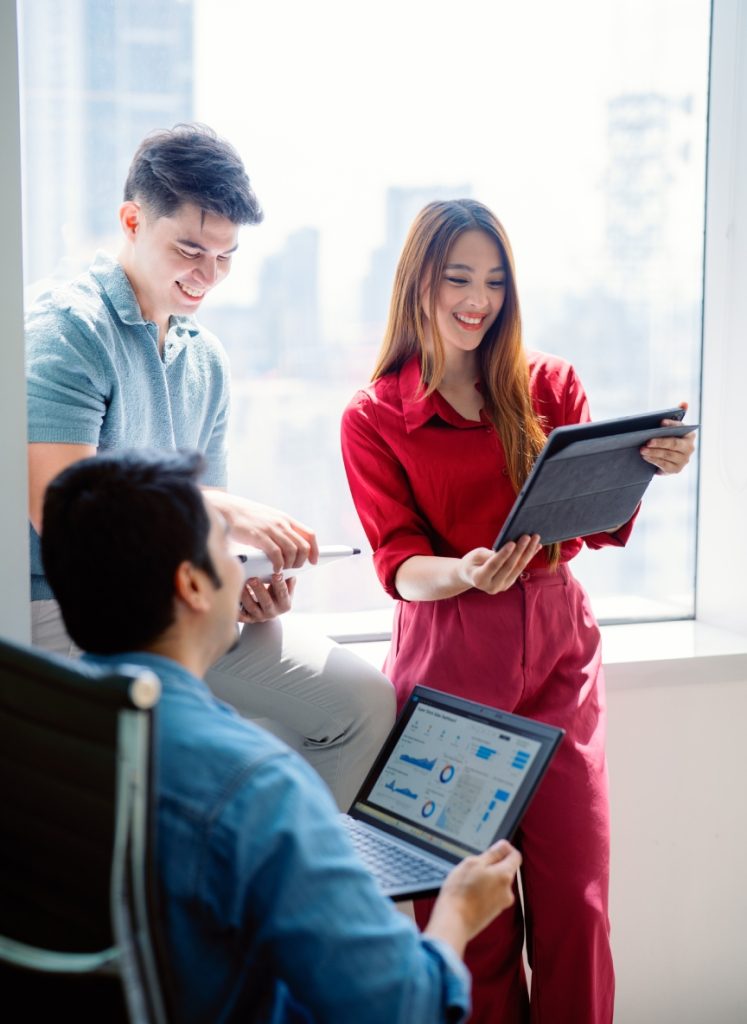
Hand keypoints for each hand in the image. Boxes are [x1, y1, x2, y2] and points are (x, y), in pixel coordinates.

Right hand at [203, 489, 318, 571]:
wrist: (227, 509)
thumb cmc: (246, 517)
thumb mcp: (268, 519)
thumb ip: (279, 530)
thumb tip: (289, 546)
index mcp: (285, 519)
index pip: (309, 534)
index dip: (315, 549)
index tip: (314, 560)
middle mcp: (281, 523)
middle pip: (303, 546)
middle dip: (301, 561)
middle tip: (294, 568)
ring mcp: (271, 529)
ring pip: (292, 551)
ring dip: (290, 564)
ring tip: (283, 570)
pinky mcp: (259, 536)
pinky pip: (276, 555)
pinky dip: (278, 565)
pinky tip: (274, 569)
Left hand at [238, 573, 295, 623]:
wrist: (268, 612)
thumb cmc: (276, 595)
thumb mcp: (286, 589)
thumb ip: (288, 580)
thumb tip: (287, 568)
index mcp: (285, 604)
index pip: (283, 593)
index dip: (280, 584)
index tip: (276, 574)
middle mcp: (273, 612)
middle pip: (266, 602)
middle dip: (259, 590)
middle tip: (252, 579)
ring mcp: (260, 616)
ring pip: (252, 607)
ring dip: (246, 596)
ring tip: (241, 584)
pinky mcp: (249, 619)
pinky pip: (241, 616)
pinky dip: (236, 609)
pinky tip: (232, 599)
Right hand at [424, 840, 521, 955]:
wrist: (453, 922)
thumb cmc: (460, 892)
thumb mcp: (472, 863)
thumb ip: (492, 853)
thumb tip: (504, 845)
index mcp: (505, 875)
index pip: (515, 856)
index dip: (505, 849)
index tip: (493, 848)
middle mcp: (507, 891)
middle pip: (505, 870)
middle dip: (491, 866)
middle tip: (473, 867)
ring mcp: (501, 904)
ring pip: (496, 884)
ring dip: (485, 879)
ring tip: (467, 883)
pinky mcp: (492, 913)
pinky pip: (491, 896)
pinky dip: (482, 892)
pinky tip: (468, 894)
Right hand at [458, 535, 541, 593]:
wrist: (470, 576)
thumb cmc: (471, 562)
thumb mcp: (475, 555)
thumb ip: (489, 554)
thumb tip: (509, 548)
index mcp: (479, 579)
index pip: (494, 565)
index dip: (503, 554)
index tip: (512, 542)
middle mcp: (492, 586)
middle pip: (509, 567)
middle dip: (519, 550)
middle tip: (527, 536)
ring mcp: (502, 587)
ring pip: (518, 568)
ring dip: (528, 553)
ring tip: (536, 539)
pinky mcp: (509, 584)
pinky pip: (520, 568)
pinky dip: (528, 557)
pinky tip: (536, 546)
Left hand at [640, 402, 695, 475]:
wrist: (664, 458)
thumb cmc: (666, 439)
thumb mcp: (669, 428)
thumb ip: (676, 415)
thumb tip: (684, 403)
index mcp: (690, 434)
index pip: (680, 428)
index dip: (671, 424)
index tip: (660, 422)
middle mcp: (690, 447)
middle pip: (674, 444)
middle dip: (660, 442)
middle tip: (647, 441)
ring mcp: (684, 460)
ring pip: (667, 455)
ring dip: (654, 452)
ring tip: (642, 449)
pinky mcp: (676, 469)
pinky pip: (664, 465)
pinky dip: (654, 460)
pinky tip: (645, 457)